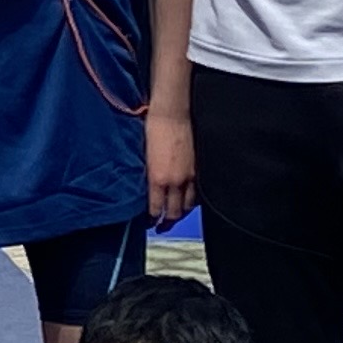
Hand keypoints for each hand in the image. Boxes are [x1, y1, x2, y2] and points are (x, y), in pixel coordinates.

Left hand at [146, 105, 197, 227]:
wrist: (171, 114)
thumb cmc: (153, 130)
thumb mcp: (144, 158)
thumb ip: (148, 177)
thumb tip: (147, 191)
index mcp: (157, 179)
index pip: (156, 209)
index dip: (152, 219)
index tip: (149, 223)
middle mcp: (175, 181)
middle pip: (175, 212)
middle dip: (167, 223)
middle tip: (161, 228)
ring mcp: (189, 176)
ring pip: (188, 205)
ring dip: (182, 214)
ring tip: (176, 218)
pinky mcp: (198, 169)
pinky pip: (197, 193)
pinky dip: (193, 201)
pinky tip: (189, 202)